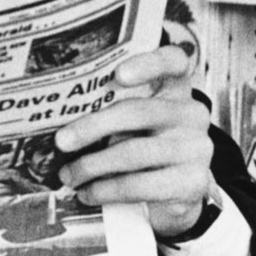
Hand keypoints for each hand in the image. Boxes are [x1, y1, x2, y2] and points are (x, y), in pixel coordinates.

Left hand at [53, 46, 213, 237]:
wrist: (177, 194)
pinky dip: (107, 190)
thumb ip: (109, 110)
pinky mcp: (193, 182)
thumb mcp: (131, 123)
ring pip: (135, 152)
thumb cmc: (143, 146)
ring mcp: (196, 148)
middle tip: (61, 141)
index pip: (174, 62)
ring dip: (92, 165)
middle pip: (139, 111)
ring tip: (68, 175)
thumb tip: (59, 121)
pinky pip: (141, 184)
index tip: (118, 73)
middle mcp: (191, 113)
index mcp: (175, 88)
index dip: (149, 63)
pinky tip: (89, 193)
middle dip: (93, 126)